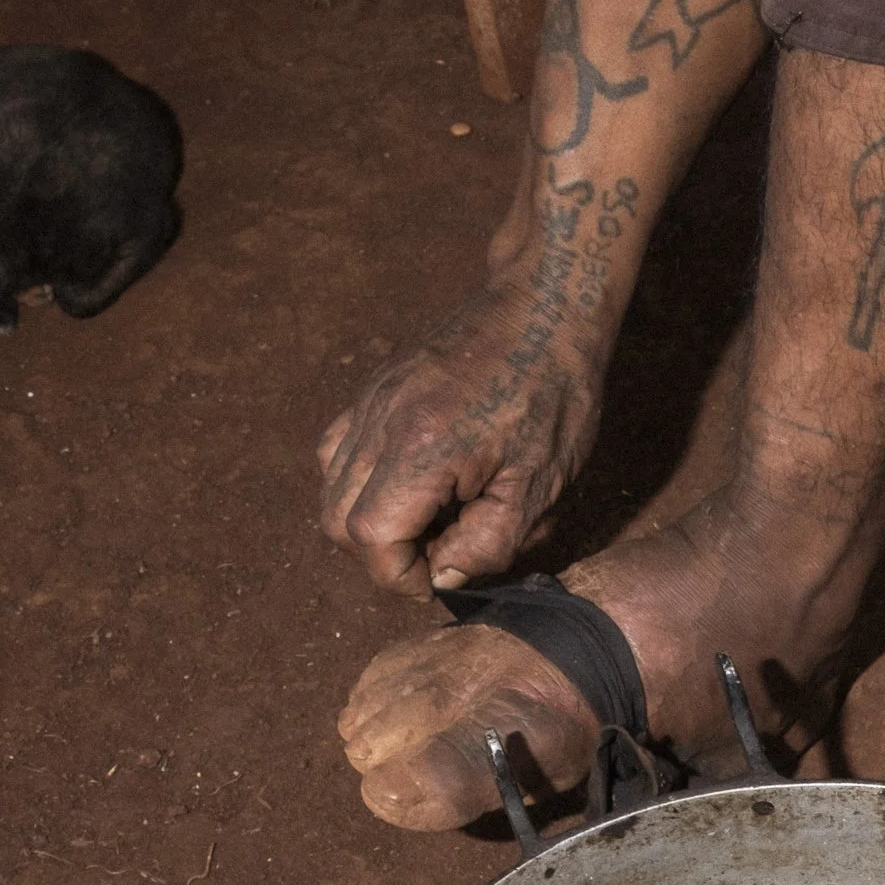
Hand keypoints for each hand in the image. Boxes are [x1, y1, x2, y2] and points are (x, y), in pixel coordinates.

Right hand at [317, 280, 603, 598]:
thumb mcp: (539, 482)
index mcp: (422, 448)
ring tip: (428, 520)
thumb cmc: (554, 393)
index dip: (400, 576)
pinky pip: (339, 450)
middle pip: (336, 520)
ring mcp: (370, 401)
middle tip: (435, 554)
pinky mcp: (373, 389)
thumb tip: (444, 576)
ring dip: (368, 521)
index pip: (371, 538)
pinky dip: (361, 483)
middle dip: (380, 555)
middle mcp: (381, 422)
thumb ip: (488, 541)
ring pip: (331, 486)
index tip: (438, 578)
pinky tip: (413, 484)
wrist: (545, 306)